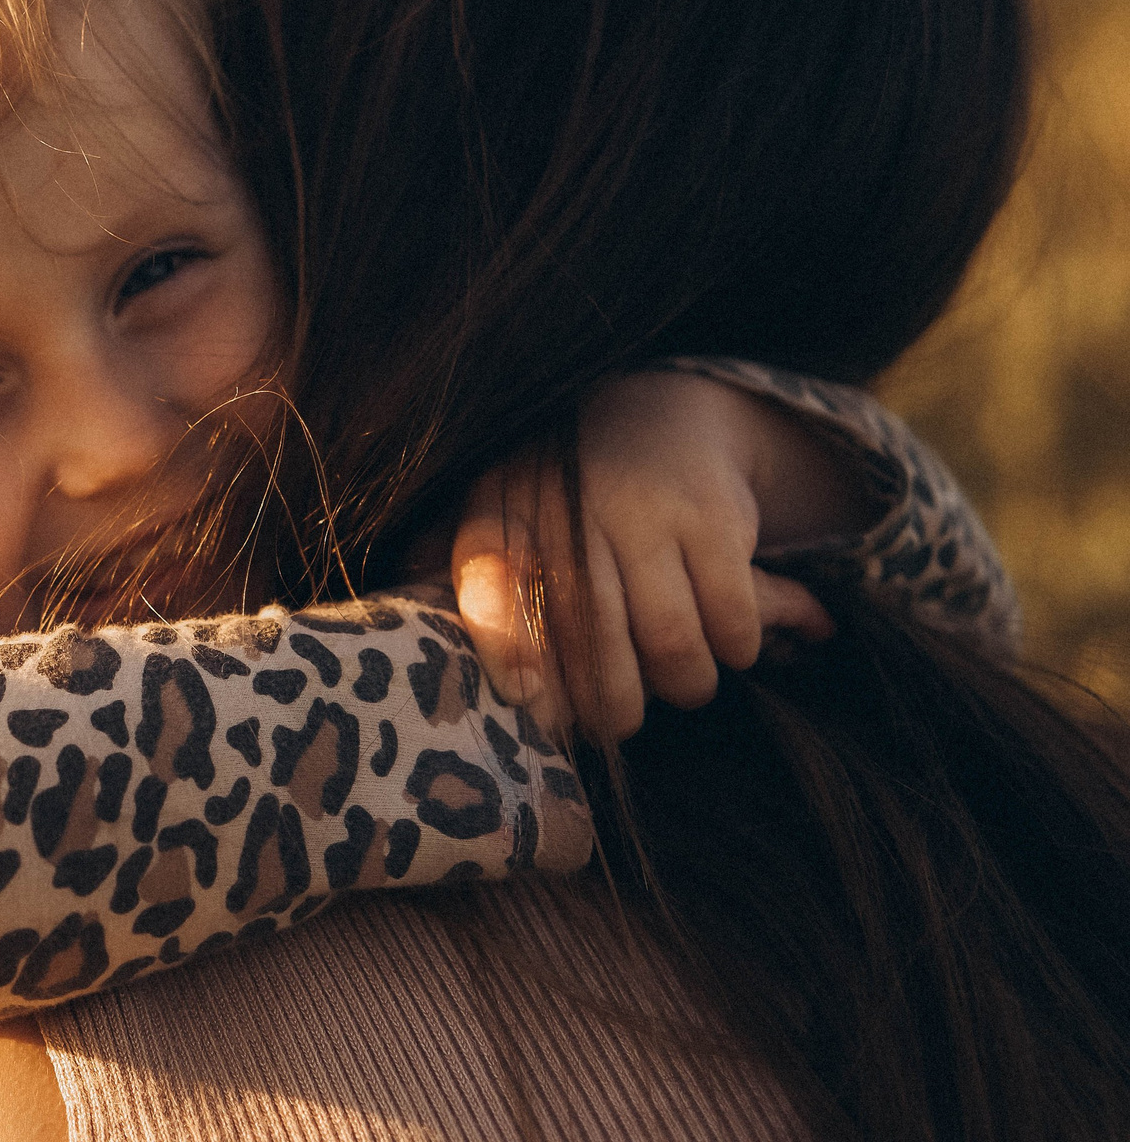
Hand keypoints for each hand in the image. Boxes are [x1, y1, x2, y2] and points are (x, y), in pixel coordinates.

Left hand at [450, 372, 846, 740]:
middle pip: (593, 637)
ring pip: (669, 643)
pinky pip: (729, 620)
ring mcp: (643, 509)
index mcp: (502, 507)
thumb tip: (406, 644)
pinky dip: (734, 649)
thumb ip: (459, 578)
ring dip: (683, 684)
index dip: (503, 641)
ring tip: (680, 685)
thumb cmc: (563, 501)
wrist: (653, 418)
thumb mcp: (499, 519)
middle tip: (620, 723)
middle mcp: (570, 505)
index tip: (524, 699)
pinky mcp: (711, 518)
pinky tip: (726, 645)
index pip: (490, 574)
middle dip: (612, 703)